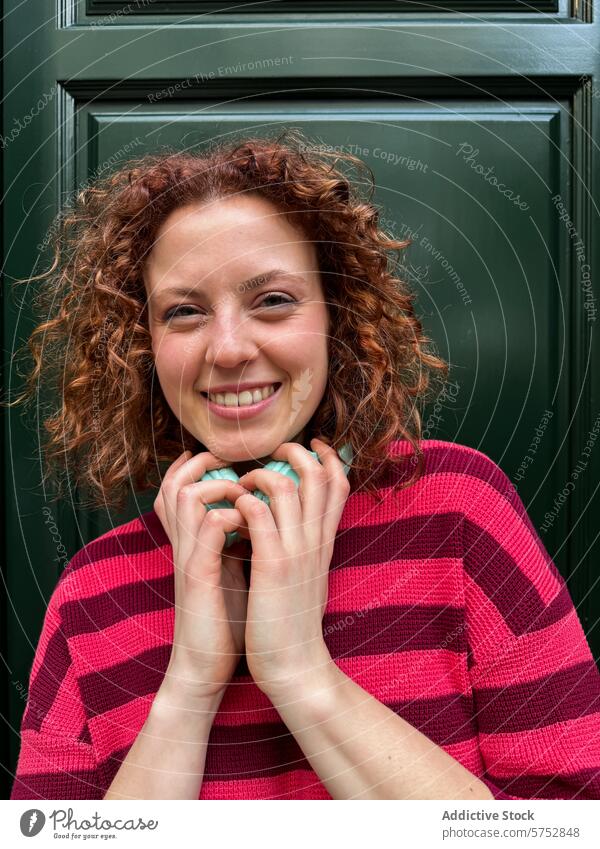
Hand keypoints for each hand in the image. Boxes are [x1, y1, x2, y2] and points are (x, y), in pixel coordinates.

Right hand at [153, 450, 251, 704]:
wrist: (205, 667)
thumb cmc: (224, 621)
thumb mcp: (231, 571)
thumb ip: (237, 541)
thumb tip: (263, 515)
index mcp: (192, 543)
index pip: (178, 489)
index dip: (196, 467)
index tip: (226, 461)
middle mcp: (184, 544)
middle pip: (174, 482)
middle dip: (203, 463)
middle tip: (232, 463)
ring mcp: (188, 558)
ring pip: (187, 495)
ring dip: (219, 486)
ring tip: (244, 493)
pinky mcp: (198, 576)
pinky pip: (209, 527)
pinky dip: (230, 516)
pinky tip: (251, 524)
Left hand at [233, 438, 350, 700]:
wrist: (295, 666)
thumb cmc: (293, 622)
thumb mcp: (310, 577)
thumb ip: (307, 546)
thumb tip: (300, 524)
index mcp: (325, 542)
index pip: (338, 483)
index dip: (327, 457)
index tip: (309, 446)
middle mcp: (316, 540)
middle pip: (319, 474)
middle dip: (295, 452)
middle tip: (272, 454)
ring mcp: (296, 551)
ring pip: (286, 485)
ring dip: (260, 474)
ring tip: (243, 484)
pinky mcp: (272, 566)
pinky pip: (257, 513)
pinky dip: (242, 501)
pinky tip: (232, 510)